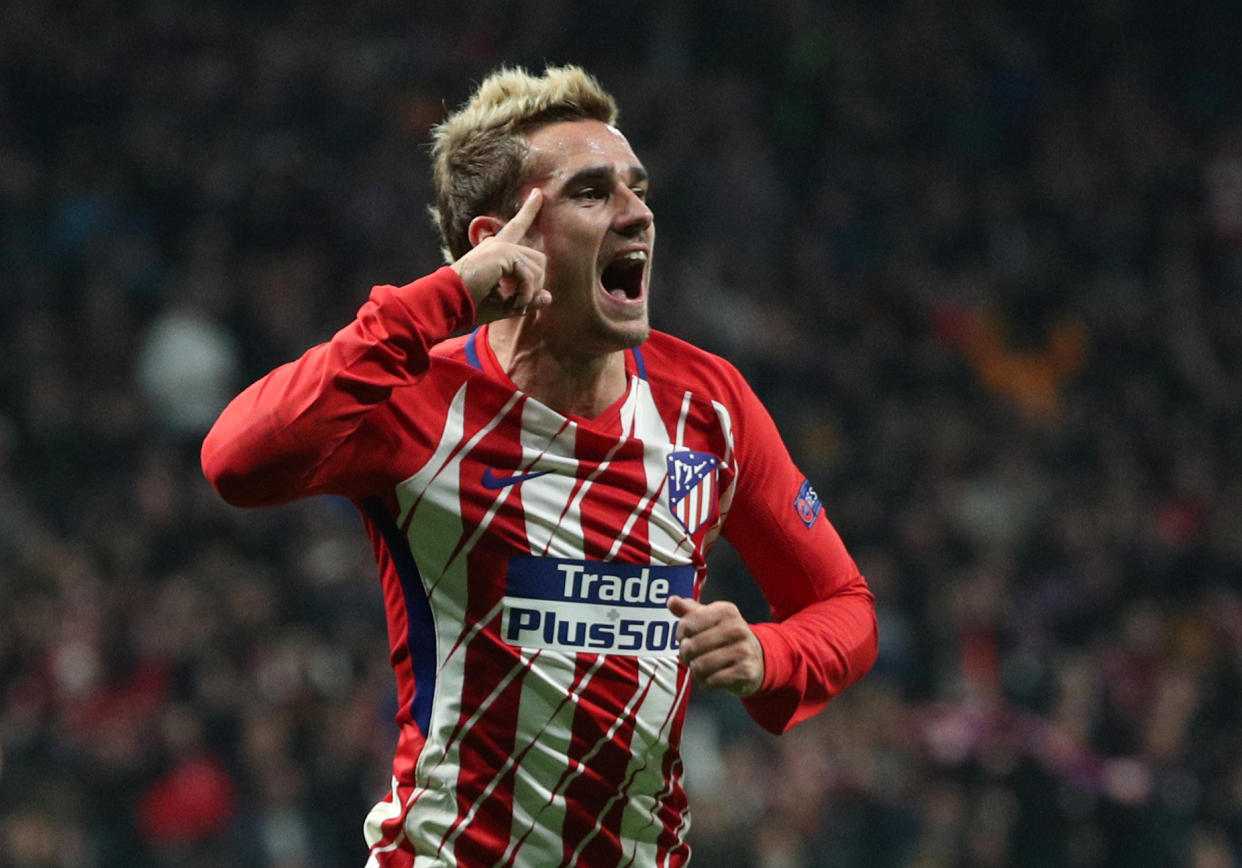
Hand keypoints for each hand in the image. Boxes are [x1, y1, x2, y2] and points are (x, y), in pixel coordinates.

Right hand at [451, 189, 551, 323]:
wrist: (448, 302)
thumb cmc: (471, 305)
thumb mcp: (505, 304)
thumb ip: (527, 298)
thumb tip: (548, 297)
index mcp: (496, 251)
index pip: (517, 227)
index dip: (528, 211)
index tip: (537, 193)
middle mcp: (499, 244)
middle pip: (538, 260)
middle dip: (535, 286)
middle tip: (518, 304)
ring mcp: (501, 246)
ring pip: (537, 268)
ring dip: (529, 292)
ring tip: (514, 304)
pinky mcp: (502, 253)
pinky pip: (528, 275)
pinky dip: (525, 294)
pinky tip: (513, 302)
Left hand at [668, 596, 764, 697]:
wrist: (758, 659)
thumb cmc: (726, 637)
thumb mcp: (710, 619)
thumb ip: (689, 611)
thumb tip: (671, 601)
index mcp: (726, 611)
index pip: (686, 624)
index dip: (681, 635)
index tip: (687, 638)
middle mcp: (736, 628)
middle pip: (690, 647)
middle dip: (686, 656)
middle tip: (693, 657)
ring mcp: (743, 650)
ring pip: (699, 666)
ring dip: (695, 671)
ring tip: (701, 668)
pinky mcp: (745, 671)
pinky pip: (711, 681)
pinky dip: (706, 683)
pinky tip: (711, 678)